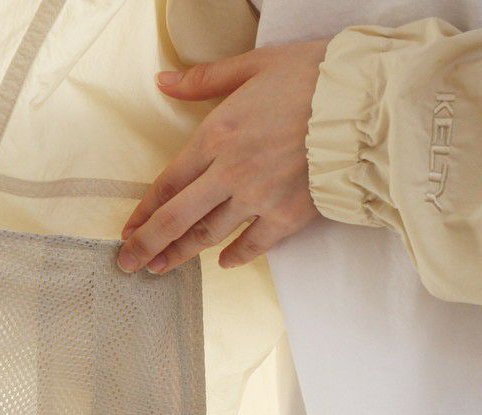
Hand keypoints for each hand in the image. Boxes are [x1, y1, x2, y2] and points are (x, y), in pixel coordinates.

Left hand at [117, 38, 329, 274]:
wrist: (369, 102)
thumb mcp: (254, 65)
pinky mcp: (288, 216)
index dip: (142, 212)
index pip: (167, 183)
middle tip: (128, 264)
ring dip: (182, 253)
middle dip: (148, 245)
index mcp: (216, 136)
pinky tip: (224, 264)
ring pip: (209, 234)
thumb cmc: (313, 76)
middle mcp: (230, 173)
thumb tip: (163, 81)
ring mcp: (258, 198)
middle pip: (176, 218)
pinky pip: (254, 245)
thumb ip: (205, 80)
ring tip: (162, 267)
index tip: (126, 231)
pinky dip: (237, 256)